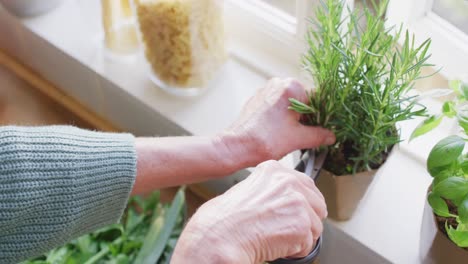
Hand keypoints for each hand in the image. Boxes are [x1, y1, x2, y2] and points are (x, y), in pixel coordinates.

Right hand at [172, 160, 326, 262]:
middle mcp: (288, 182)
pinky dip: (294, 252)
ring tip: (274, 237)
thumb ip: (271, 190)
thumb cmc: (222, 219)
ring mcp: (297, 203)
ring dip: (298, 238)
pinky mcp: (301, 226)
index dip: (304, 204)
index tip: (295, 213)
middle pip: (317, 206)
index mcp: (274, 170)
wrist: (219, 237)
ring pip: (315, 228)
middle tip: (283, 229)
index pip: (307, 185)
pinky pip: (307, 246)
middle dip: (304, 221)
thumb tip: (284, 201)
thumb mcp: (246, 189)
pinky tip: (274, 245)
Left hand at [219, 78, 334, 166]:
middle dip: (309, 117)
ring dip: (296, 118)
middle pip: (304, 100)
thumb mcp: (299, 139)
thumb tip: (330, 136)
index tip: (326, 127)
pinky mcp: (257, 101)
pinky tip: (282, 132)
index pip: (318, 97)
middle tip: (311, 134)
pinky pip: (277, 107)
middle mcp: (277, 84)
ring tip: (295, 135)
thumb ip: (319, 136)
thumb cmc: (264, 140)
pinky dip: (283, 118)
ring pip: (290, 104)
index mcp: (291, 87)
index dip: (323, 115)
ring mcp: (265, 91)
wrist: (236, 147)